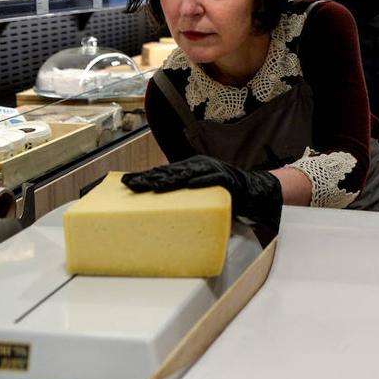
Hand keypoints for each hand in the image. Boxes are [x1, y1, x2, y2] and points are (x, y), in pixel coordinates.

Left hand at [123, 156, 282, 229]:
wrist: (253, 191)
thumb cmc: (222, 196)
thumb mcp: (198, 195)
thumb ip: (181, 198)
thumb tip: (157, 212)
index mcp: (189, 169)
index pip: (163, 173)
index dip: (144, 176)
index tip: (125, 182)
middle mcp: (198, 166)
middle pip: (169, 172)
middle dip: (149, 178)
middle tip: (130, 183)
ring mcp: (212, 171)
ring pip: (187, 174)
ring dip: (170, 179)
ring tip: (153, 184)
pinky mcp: (226, 178)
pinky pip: (213, 179)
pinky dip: (202, 181)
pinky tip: (191, 184)